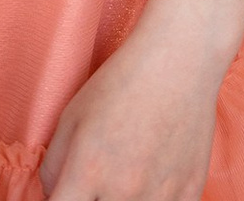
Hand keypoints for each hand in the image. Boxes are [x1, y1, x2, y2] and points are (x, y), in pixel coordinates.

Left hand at [41, 24, 223, 200]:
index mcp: (87, 173)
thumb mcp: (70, 119)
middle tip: (96, 184)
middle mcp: (123, 190)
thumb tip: (56, 197)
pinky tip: (153, 184)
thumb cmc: (122, 82)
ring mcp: (161, 192)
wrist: (182, 57)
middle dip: (91, 200)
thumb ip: (53, 168)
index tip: (68, 195)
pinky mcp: (190, 188)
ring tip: (126, 180)